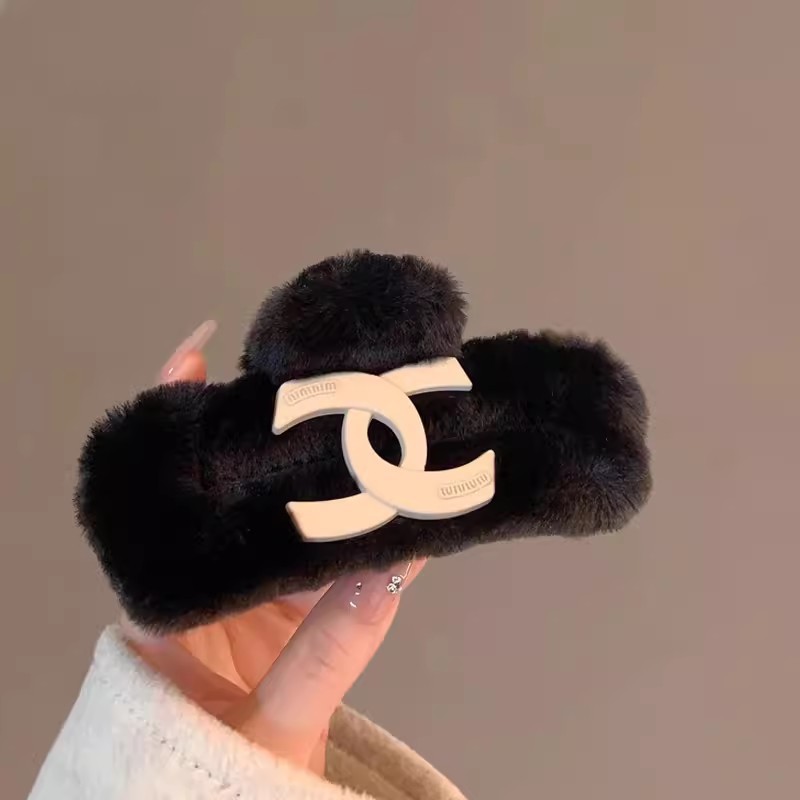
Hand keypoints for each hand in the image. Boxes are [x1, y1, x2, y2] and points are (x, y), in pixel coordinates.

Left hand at [122, 321, 424, 776]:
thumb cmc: (208, 779)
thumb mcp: (268, 725)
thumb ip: (324, 655)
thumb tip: (385, 572)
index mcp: (168, 602)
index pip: (165, 495)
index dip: (178, 423)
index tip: (196, 356)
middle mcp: (211, 582)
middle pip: (237, 490)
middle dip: (271, 435)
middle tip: (307, 378)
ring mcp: (258, 592)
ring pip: (290, 518)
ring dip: (325, 479)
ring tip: (358, 424)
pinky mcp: (297, 609)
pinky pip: (327, 558)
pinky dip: (357, 530)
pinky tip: (387, 495)